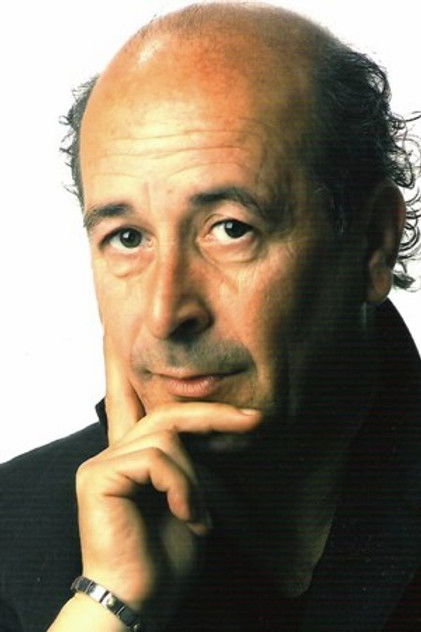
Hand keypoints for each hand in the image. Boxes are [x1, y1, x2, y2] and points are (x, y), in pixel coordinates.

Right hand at [75, 336, 260, 621]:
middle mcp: (113, 452)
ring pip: (167, 439)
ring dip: (195, 481)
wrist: (142, 601)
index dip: (153, 383)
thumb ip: (187, 462)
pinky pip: (158, 459)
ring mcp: (102, 462)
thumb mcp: (188, 498)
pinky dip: (182, 488)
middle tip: (256, 423)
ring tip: (197, 518)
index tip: (176, 372)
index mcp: (132, 457)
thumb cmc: (167, 556)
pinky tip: (186, 517)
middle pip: (167, 413)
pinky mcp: (98, 475)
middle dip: (214, 415)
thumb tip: (210, 431)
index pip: (140, 407)